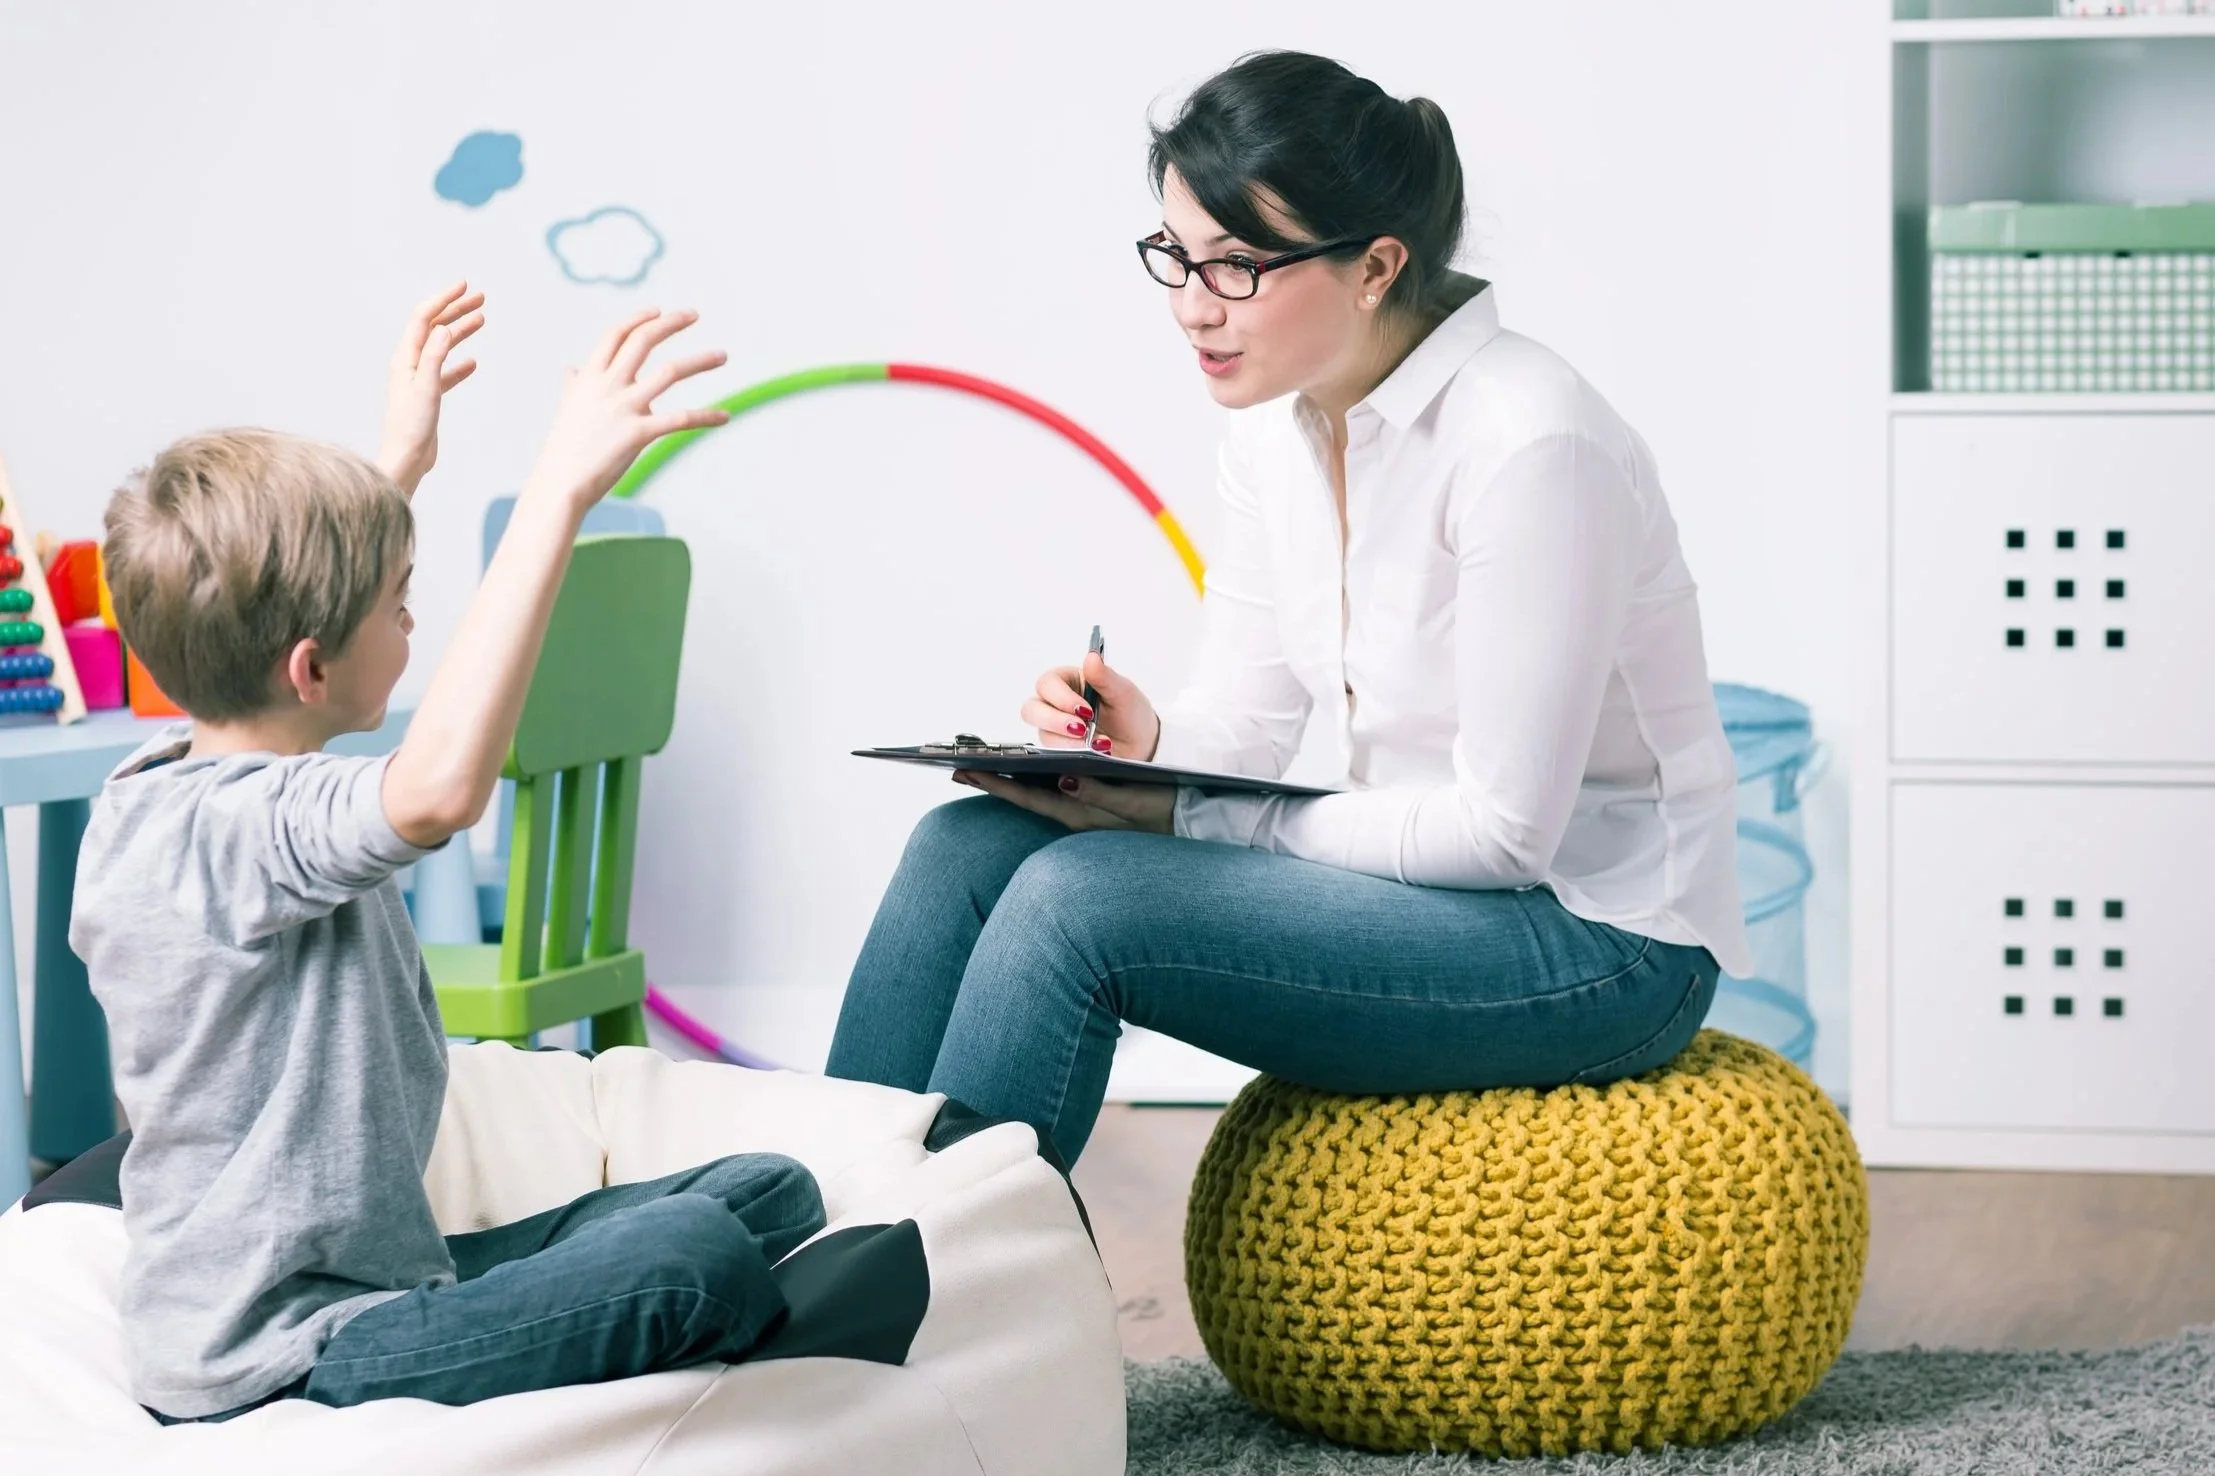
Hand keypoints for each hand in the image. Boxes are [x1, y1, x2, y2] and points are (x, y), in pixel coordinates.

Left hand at [376, 282, 485, 495]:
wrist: (406, 459)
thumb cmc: (411, 427)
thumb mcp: (426, 388)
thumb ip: (435, 356)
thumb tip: (445, 328)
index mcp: (405, 358)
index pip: (424, 318)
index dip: (443, 299)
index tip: (464, 287)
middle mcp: (409, 364)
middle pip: (434, 328)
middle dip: (455, 310)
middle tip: (480, 298)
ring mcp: (419, 379)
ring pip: (442, 347)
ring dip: (461, 332)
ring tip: (482, 320)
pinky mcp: (428, 396)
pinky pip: (445, 372)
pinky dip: (459, 363)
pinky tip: (473, 363)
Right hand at [520, 308, 729, 513]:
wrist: (561, 484)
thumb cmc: (566, 449)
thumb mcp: (569, 409)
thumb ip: (574, 386)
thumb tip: (572, 370)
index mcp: (590, 378)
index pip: (615, 336)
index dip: (638, 319)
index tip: (659, 310)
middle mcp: (607, 386)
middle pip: (642, 341)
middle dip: (670, 323)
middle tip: (695, 314)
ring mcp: (623, 408)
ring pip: (668, 372)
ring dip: (700, 361)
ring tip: (723, 355)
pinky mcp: (638, 433)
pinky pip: (680, 419)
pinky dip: (706, 416)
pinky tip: (725, 416)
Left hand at [953, 771, 1176, 834]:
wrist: (1189, 823)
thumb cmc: (1164, 810)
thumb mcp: (1134, 801)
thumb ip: (1099, 793)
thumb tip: (1065, 780)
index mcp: (1080, 814)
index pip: (1028, 797)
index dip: (996, 784)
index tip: (966, 770)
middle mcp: (1074, 816)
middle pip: (1024, 798)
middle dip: (993, 782)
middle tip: (958, 769)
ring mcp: (1081, 815)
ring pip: (1036, 796)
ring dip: (1009, 782)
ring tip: (982, 769)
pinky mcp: (1090, 810)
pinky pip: (1051, 795)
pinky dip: (1032, 783)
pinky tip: (1022, 774)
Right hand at [1024, 652, 1160, 759]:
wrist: (1141, 743)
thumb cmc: (1130, 711)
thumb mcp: (1122, 691)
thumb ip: (1105, 675)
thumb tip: (1091, 657)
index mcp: (1068, 681)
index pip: (1047, 683)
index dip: (1061, 697)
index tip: (1085, 710)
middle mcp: (1056, 703)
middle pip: (1032, 709)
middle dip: (1056, 721)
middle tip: (1082, 729)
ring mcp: (1055, 728)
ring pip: (1042, 733)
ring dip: (1068, 741)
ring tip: (1096, 744)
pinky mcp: (1060, 748)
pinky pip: (1053, 753)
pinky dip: (1074, 754)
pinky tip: (1095, 752)